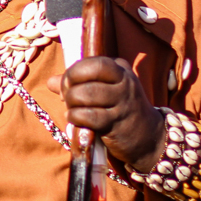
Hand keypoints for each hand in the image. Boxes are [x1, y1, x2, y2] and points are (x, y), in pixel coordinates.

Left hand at [46, 57, 165, 169]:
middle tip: (66, 97)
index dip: (74, 72)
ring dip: (71, 103)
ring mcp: (122, 103)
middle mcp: (124, 83)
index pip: (92, 62)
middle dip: (69, 86)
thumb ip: (78, 83)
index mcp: (120, 70)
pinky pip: (87, 116)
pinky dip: (75, 117)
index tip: (68, 83)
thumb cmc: (120, 109)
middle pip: (86, 75)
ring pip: (85, 95)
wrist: (149, 138)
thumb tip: (51, 81)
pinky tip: (76, 119)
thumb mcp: (105, 90)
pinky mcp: (117, 124)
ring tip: (72, 109)